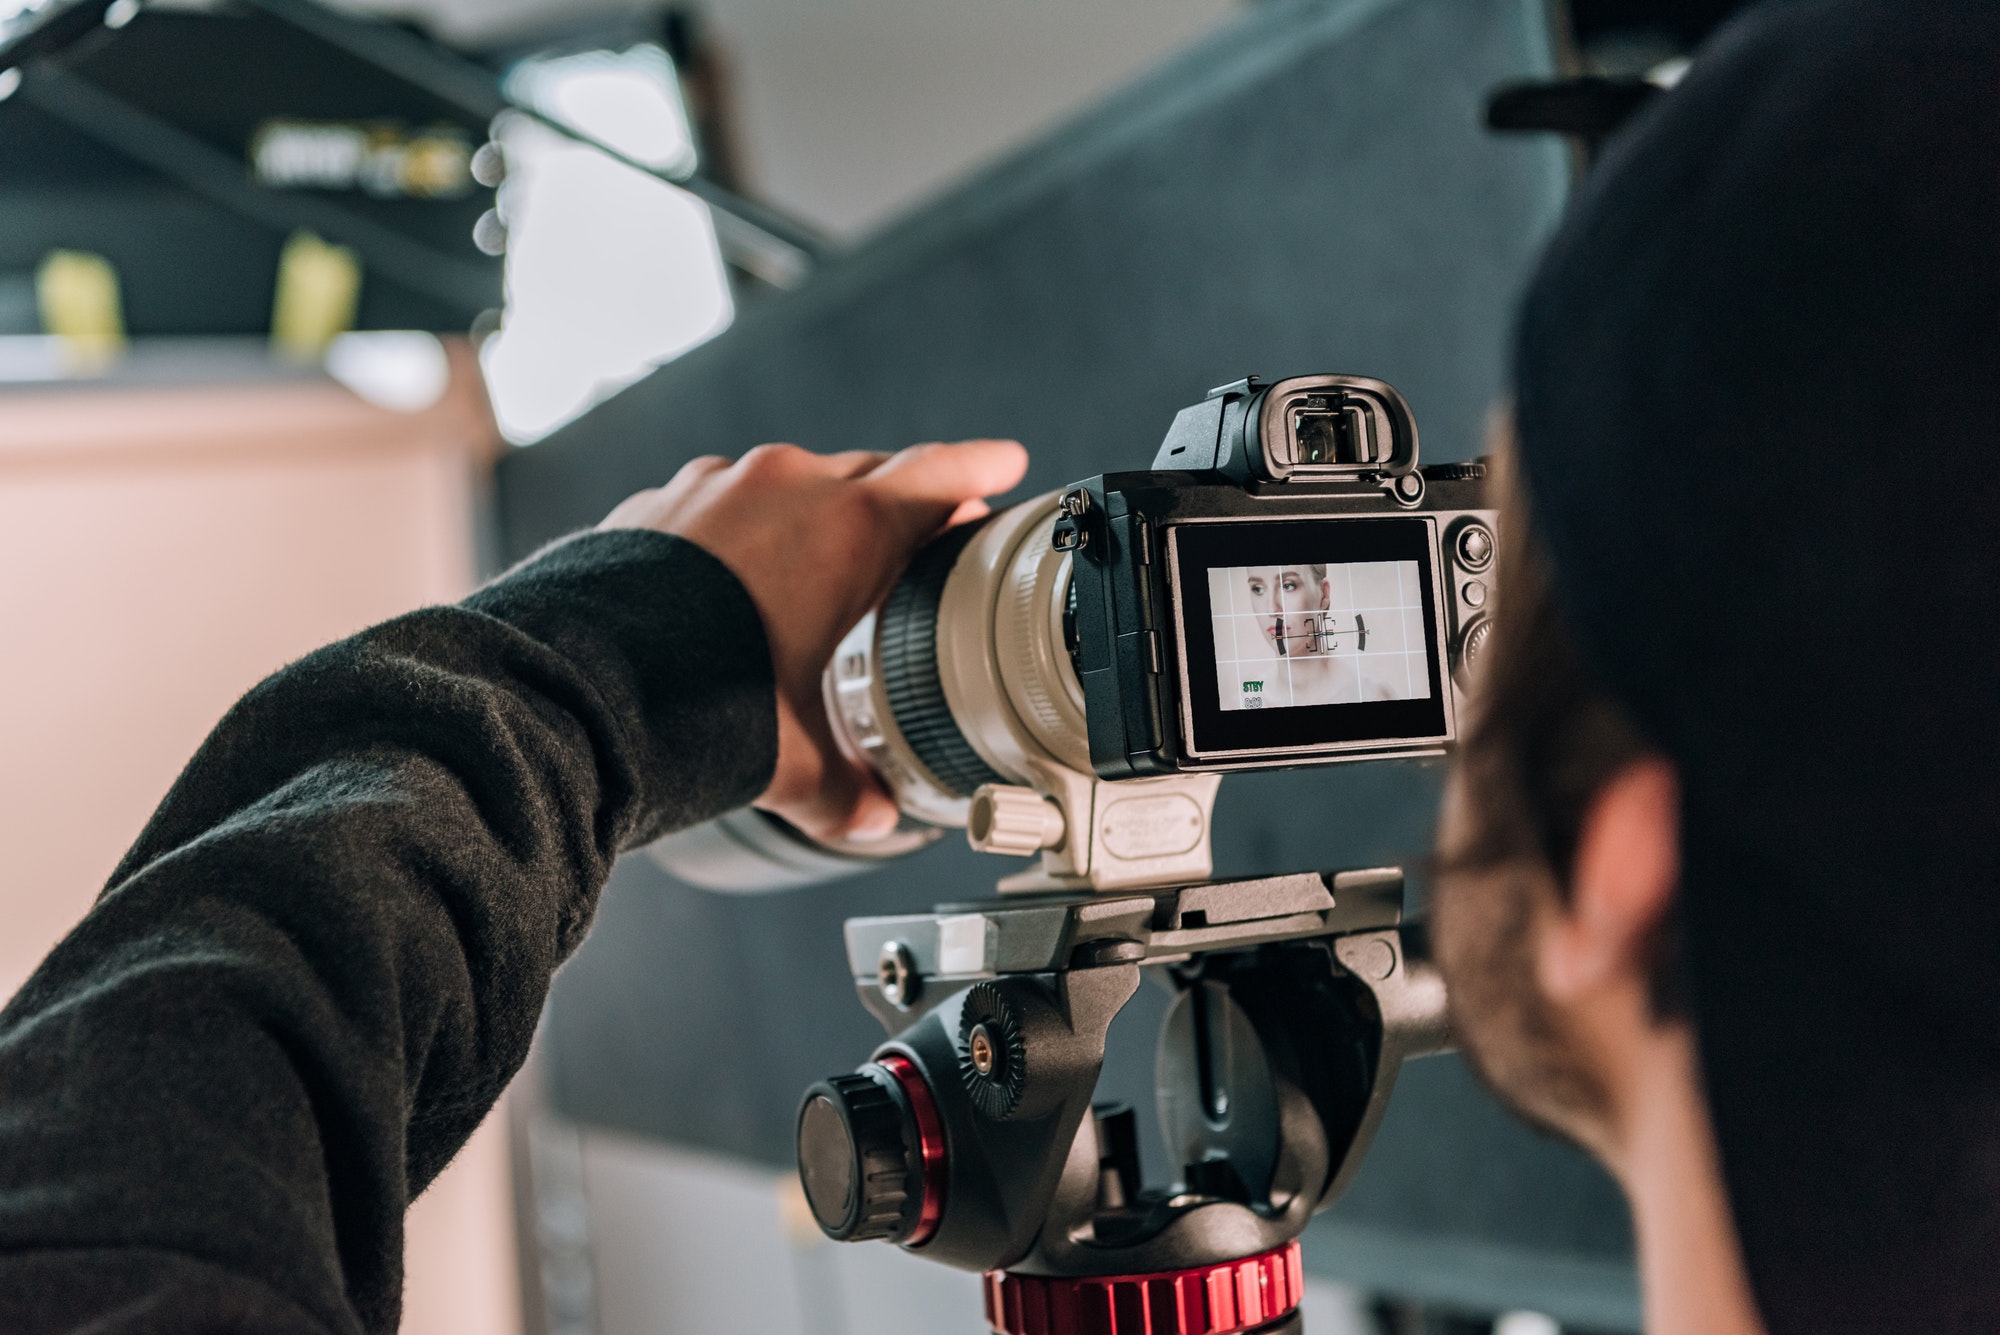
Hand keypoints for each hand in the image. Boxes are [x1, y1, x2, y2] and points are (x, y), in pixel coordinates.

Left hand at [599, 439, 1028, 843]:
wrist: (577, 689)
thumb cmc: (697, 708)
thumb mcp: (795, 760)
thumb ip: (847, 789)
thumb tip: (873, 817)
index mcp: (849, 530)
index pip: (940, 476)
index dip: (980, 468)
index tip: (1003, 464)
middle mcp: (785, 489)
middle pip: (869, 474)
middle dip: (900, 501)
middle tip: (923, 530)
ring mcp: (714, 487)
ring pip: (787, 484)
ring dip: (811, 516)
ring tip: (816, 569)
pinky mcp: (656, 504)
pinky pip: (717, 503)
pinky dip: (737, 532)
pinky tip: (727, 582)